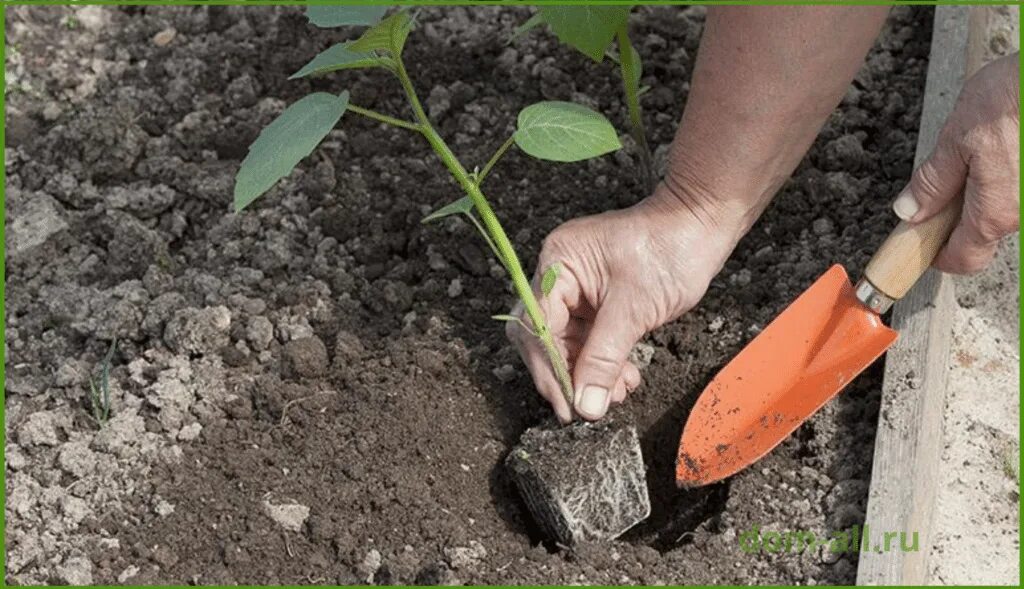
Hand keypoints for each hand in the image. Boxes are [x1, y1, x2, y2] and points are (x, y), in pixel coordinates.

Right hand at [506, 183, 746, 421]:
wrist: (702, 224)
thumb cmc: (670, 248)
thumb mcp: (635, 308)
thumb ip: (604, 359)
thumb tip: (586, 405)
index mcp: (558, 263)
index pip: (535, 325)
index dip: (549, 369)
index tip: (567, 405)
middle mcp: (559, 274)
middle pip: (543, 337)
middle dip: (565, 374)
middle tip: (585, 408)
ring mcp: (578, 288)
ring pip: (567, 343)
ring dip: (588, 373)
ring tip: (617, 393)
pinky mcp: (598, 300)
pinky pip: (589, 339)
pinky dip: (603, 362)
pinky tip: (624, 377)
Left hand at [892, 53, 1019, 272]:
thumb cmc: (1013, 99)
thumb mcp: (956, 139)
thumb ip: (933, 181)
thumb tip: (909, 211)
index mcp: (994, 212)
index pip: (964, 259)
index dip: (939, 257)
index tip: (922, 244)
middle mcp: (1022, 213)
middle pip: (983, 234)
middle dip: (957, 218)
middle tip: (939, 189)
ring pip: (1002, 209)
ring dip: (981, 194)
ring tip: (973, 154)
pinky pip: (1017, 191)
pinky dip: (1002, 178)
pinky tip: (997, 146)